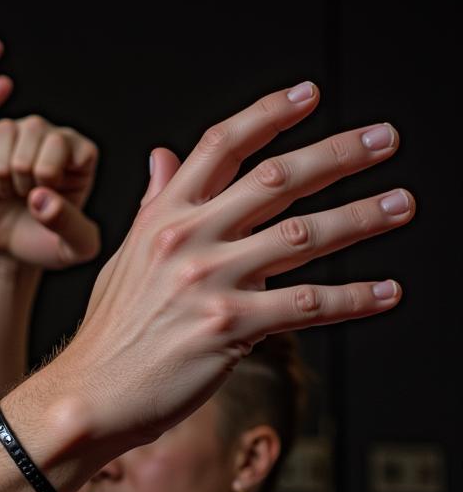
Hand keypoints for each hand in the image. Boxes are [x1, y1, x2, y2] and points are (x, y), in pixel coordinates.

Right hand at [0, 116, 99, 268]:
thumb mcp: (74, 248)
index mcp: (79, 152)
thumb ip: (71, 226)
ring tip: (8, 192)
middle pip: (33, 130)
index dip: (49, 176)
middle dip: (23, 176)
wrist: (8, 248)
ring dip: (0, 176)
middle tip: (25, 197)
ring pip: (3, 132)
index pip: (63, 142)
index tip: (49, 199)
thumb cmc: (44, 241)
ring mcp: (14, 133)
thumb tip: (42, 200)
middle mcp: (47, 133)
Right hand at [54, 83, 414, 452]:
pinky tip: (385, 292)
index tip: (309, 95)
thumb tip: (163, 158)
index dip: (268, 115)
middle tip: (384, 139)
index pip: (220, 148)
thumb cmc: (109, 335)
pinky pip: (305, 305)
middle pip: (276, 179)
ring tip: (401, 206)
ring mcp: (208, 283)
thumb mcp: (124, 260)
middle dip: (338, 154)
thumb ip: (153, 208)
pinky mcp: (228, 328)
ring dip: (362, 218)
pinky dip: (352, 298)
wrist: (89, 395)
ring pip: (302, 237)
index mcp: (162, 219)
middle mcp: (187, 241)